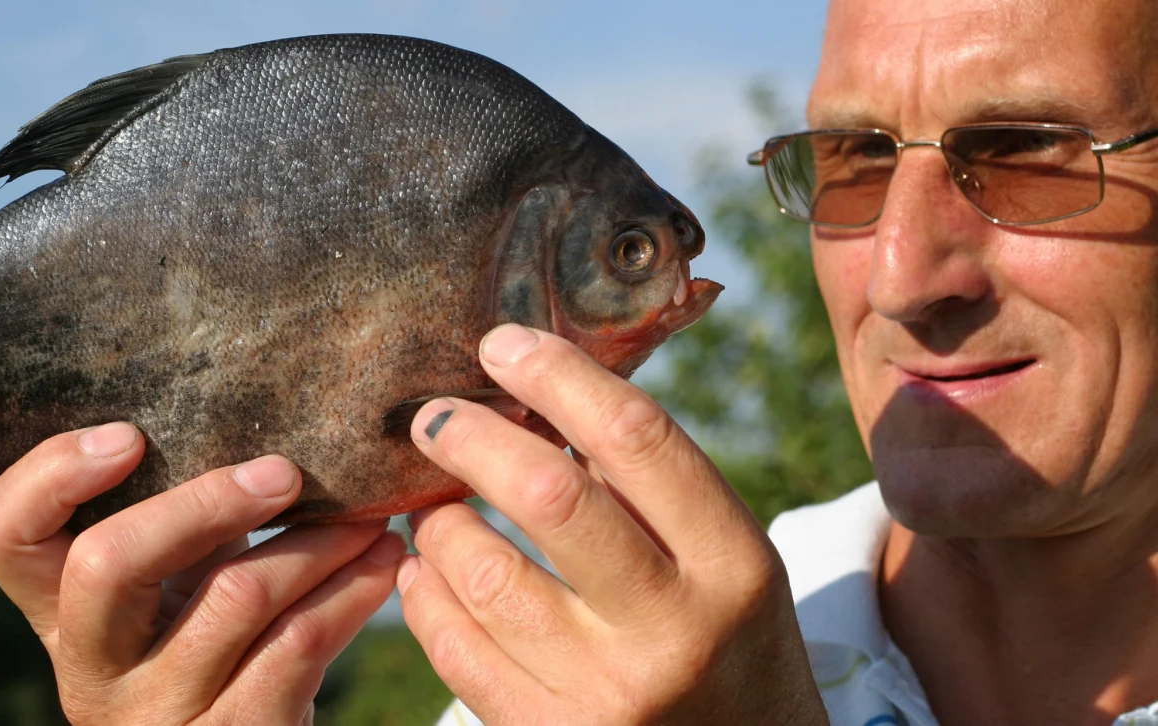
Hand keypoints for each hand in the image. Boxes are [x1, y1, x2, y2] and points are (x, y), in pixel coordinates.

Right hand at [0, 424, 404, 724]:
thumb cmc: (221, 645)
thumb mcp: (182, 588)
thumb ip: (190, 523)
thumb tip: (274, 414)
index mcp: (65, 611)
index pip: (6, 536)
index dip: (49, 477)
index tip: (128, 434)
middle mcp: (94, 666)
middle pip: (110, 561)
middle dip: (206, 501)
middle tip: (285, 472)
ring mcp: (159, 709)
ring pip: (235, 597)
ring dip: (318, 543)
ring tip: (370, 516)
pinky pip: (299, 644)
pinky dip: (353, 590)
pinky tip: (383, 562)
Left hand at [397, 325, 826, 724]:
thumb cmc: (728, 640)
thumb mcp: (727, 559)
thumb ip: (649, 486)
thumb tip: (537, 395)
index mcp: (734, 563)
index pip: (637, 437)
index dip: (558, 375)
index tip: (502, 345)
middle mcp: (676, 630)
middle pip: (550, 496)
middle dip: (473, 437)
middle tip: (435, 418)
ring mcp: (610, 696)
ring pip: (486, 574)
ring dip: (440, 522)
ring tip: (434, 505)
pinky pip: (456, 652)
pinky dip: (426, 596)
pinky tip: (427, 571)